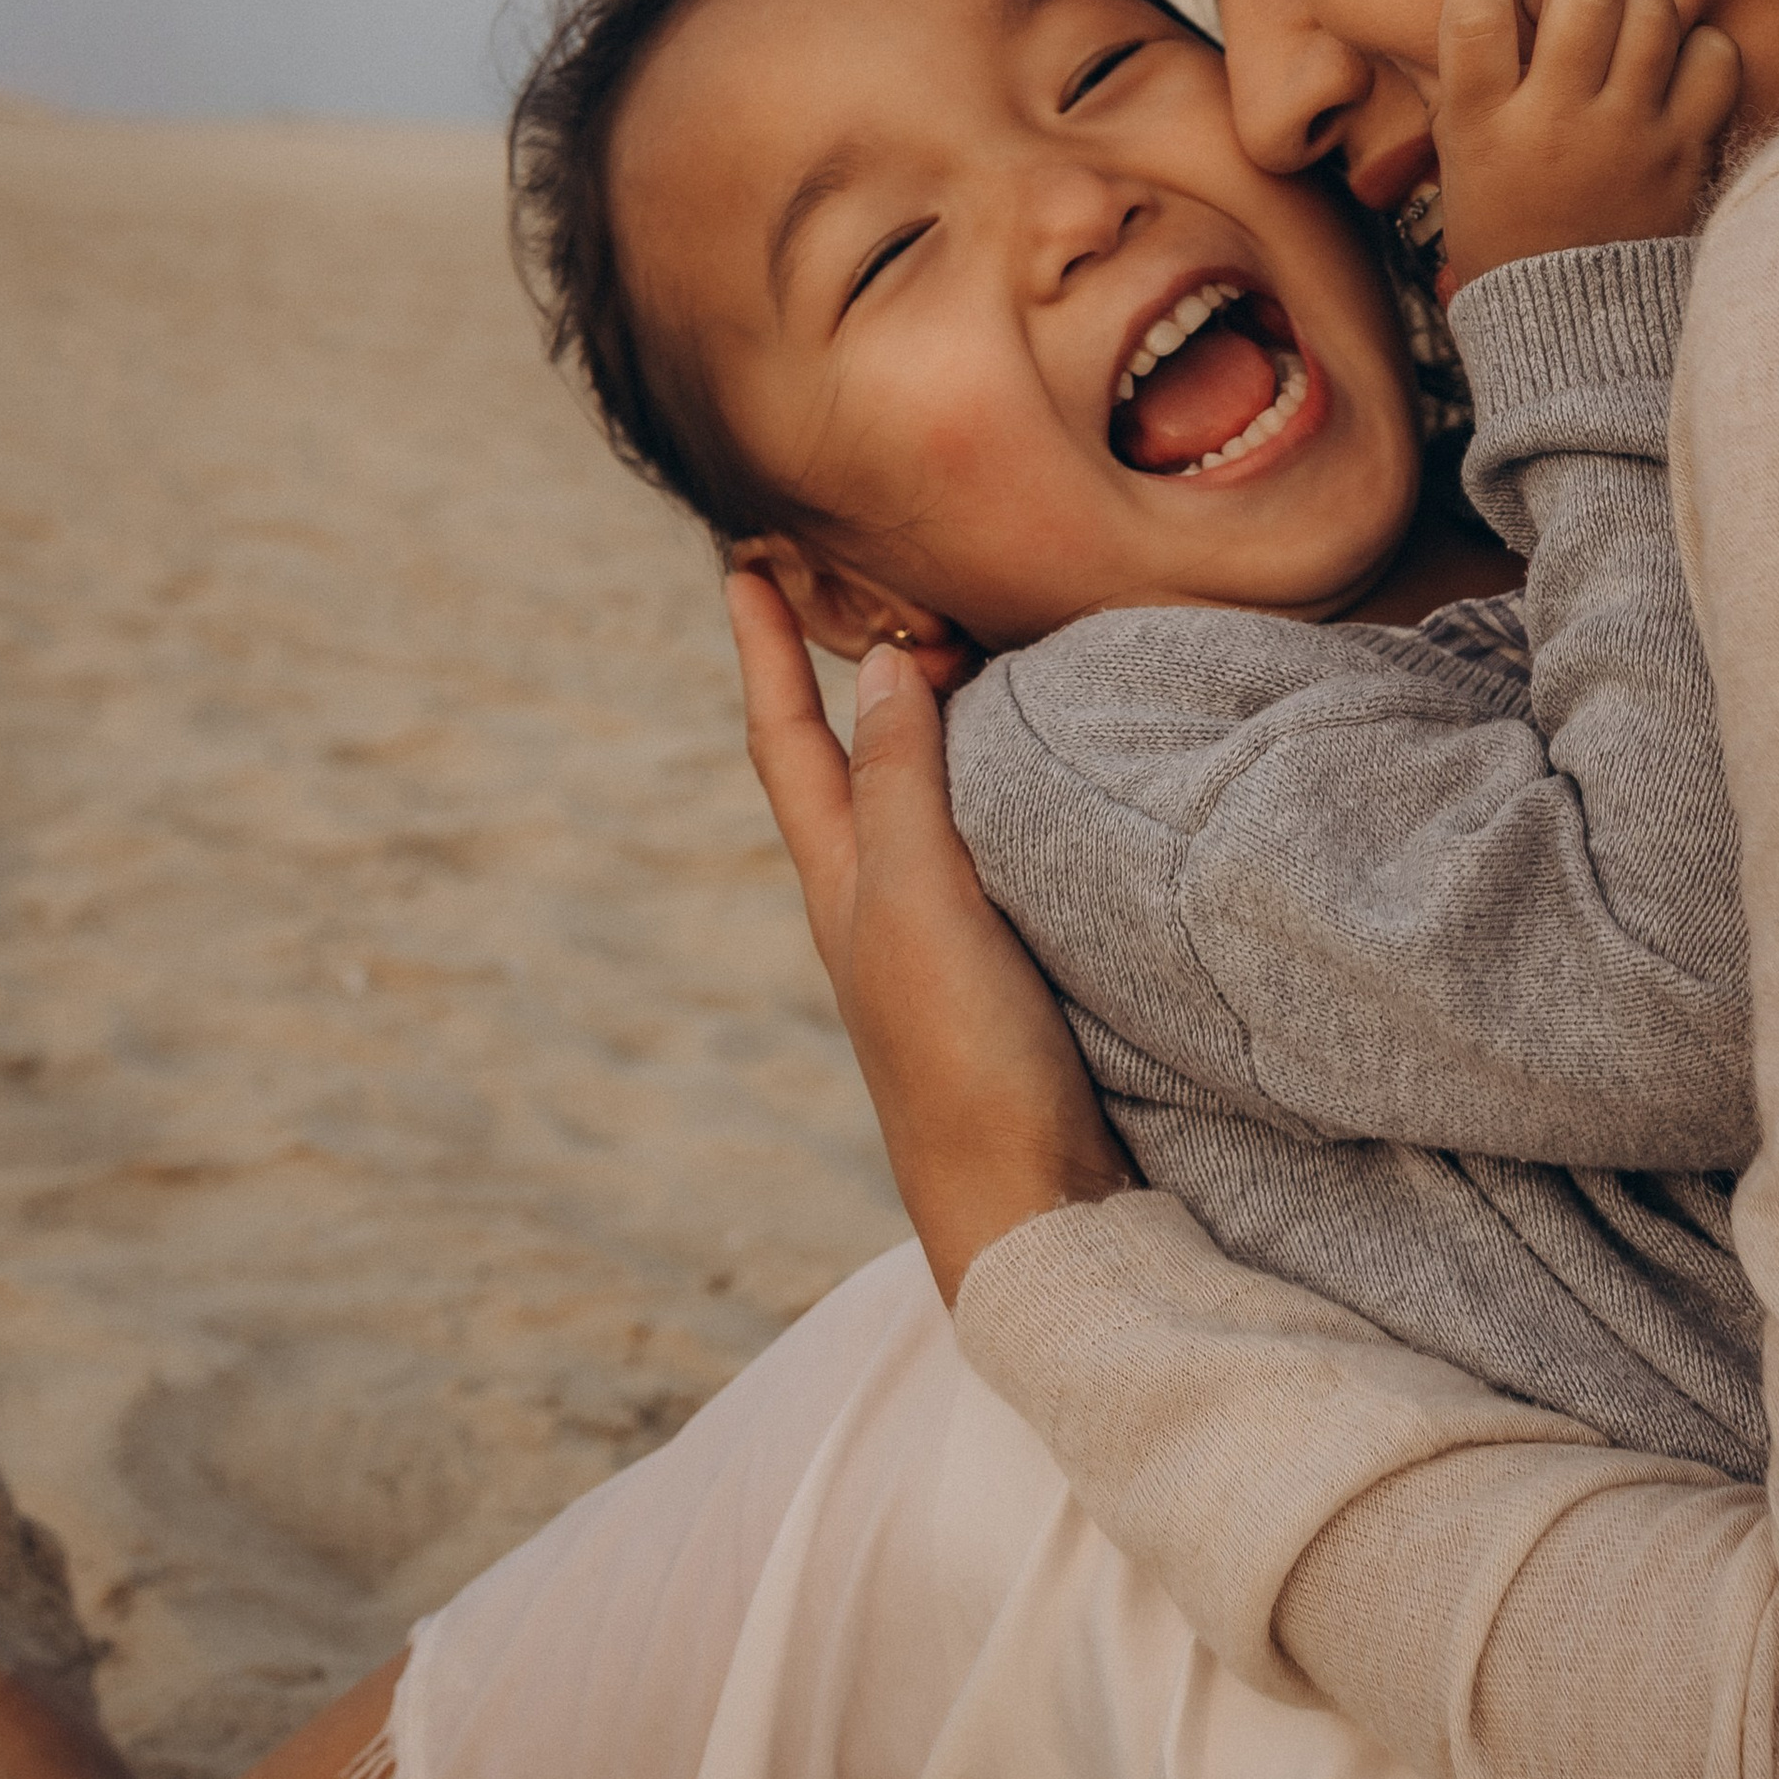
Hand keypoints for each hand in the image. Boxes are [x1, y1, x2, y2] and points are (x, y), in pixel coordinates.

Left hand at [728, 572, 1131, 1305]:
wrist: (1037, 1217)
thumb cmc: (965, 1066)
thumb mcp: (919, 906)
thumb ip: (901, 785)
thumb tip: (883, 661)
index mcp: (841, 888)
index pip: (788, 741)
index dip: (763, 650)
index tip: (739, 561)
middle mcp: (880, 908)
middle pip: (846, 764)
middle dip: (843, 669)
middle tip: (868, 577)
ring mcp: (943, 945)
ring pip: (916, 803)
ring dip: (924, 722)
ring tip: (956, 647)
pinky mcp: (1012, 975)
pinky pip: (985, 846)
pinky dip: (992, 786)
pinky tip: (1039, 777)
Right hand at [1434, 0, 1739, 288]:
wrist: (1572, 330)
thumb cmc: (1507, 233)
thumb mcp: (1460, 159)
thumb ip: (1469, 80)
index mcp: (1483, 126)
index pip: (1473, 10)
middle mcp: (1558, 123)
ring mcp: (1630, 136)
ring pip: (1652, 8)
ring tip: (1617, 23)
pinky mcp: (1687, 153)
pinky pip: (1713, 56)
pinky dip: (1694, 45)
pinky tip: (1668, 65)